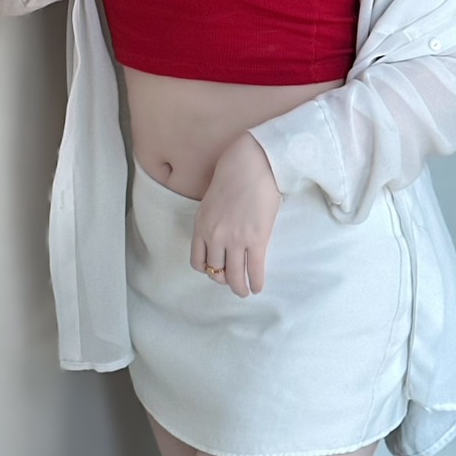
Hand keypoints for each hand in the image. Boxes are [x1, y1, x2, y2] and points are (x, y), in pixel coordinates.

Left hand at [190, 133, 282, 297]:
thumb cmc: (234, 175)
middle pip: (215, 271)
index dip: (206, 269)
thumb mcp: (211, 200)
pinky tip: (258, 286)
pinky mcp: (256, 240)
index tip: (215, 269)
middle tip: (232, 283)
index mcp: (201, 226)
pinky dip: (256, 282)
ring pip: (234, 276)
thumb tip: (221, 234)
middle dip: (223, 280)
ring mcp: (235, 240)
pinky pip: (254, 269)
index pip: (197, 260)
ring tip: (245, 291)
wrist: (253, 164)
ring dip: (239, 288)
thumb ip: (212, 220)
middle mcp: (215, 236)